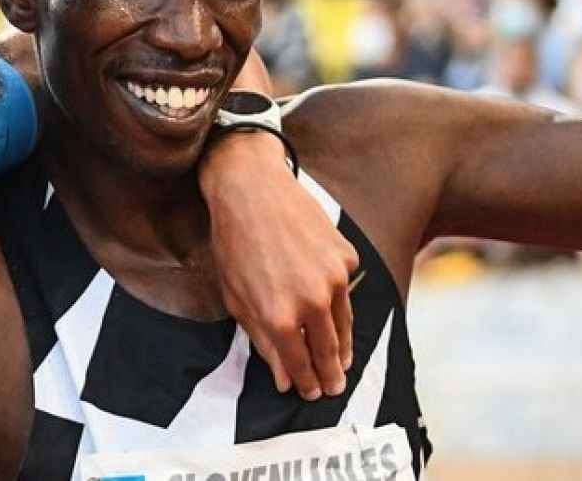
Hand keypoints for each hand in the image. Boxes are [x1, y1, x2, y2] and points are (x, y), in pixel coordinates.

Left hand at [199, 129, 357, 399]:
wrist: (252, 189)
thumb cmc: (235, 242)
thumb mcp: (236, 298)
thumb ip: (262, 340)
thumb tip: (282, 376)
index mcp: (280, 316)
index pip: (300, 365)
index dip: (306, 383)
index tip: (311, 393)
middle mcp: (313, 301)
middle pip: (329, 351)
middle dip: (331, 374)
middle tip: (335, 387)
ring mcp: (335, 277)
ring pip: (345, 324)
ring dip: (344, 346)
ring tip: (342, 361)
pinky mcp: (347, 256)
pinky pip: (347, 288)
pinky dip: (340, 299)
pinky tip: (332, 305)